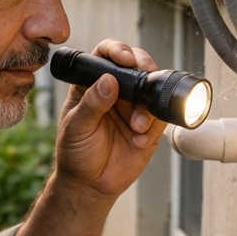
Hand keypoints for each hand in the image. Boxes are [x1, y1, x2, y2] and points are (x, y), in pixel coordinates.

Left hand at [52, 38, 166, 201]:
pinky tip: (139, 140)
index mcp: (91, 84)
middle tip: (144, 79)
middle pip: (136, 65)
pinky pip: (161, 117)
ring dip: (148, 106)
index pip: (105, 55)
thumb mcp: (76, 127)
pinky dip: (154, 127)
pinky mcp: (149, 126)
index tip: (125, 58)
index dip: (117, 50)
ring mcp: (133, 107)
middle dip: (144, 68)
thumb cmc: (75, 154)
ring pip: (152, 90)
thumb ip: (92, 105)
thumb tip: (108, 79)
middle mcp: (115, 91)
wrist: (90, 185)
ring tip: (137, 127)